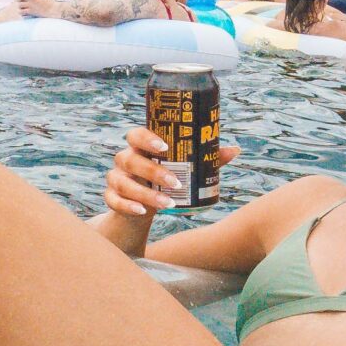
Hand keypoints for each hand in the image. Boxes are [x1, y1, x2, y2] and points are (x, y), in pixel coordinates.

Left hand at [19, 0, 49, 13]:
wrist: (53, 9)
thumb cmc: (50, 3)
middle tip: (19, 2)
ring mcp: (31, 4)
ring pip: (20, 4)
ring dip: (20, 6)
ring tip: (21, 8)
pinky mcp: (31, 11)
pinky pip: (22, 11)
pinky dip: (21, 12)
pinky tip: (23, 13)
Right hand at [104, 124, 237, 219]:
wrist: (142, 207)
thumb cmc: (163, 180)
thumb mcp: (181, 170)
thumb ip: (204, 160)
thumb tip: (234, 150)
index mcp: (140, 147)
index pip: (136, 135)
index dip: (147, 139)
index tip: (165, 147)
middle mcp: (124, 160)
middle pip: (130, 160)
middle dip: (153, 171)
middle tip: (175, 182)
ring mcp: (116, 179)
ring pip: (124, 183)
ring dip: (146, 193)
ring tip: (168, 203)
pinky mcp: (111, 199)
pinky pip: (114, 202)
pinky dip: (128, 206)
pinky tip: (143, 211)